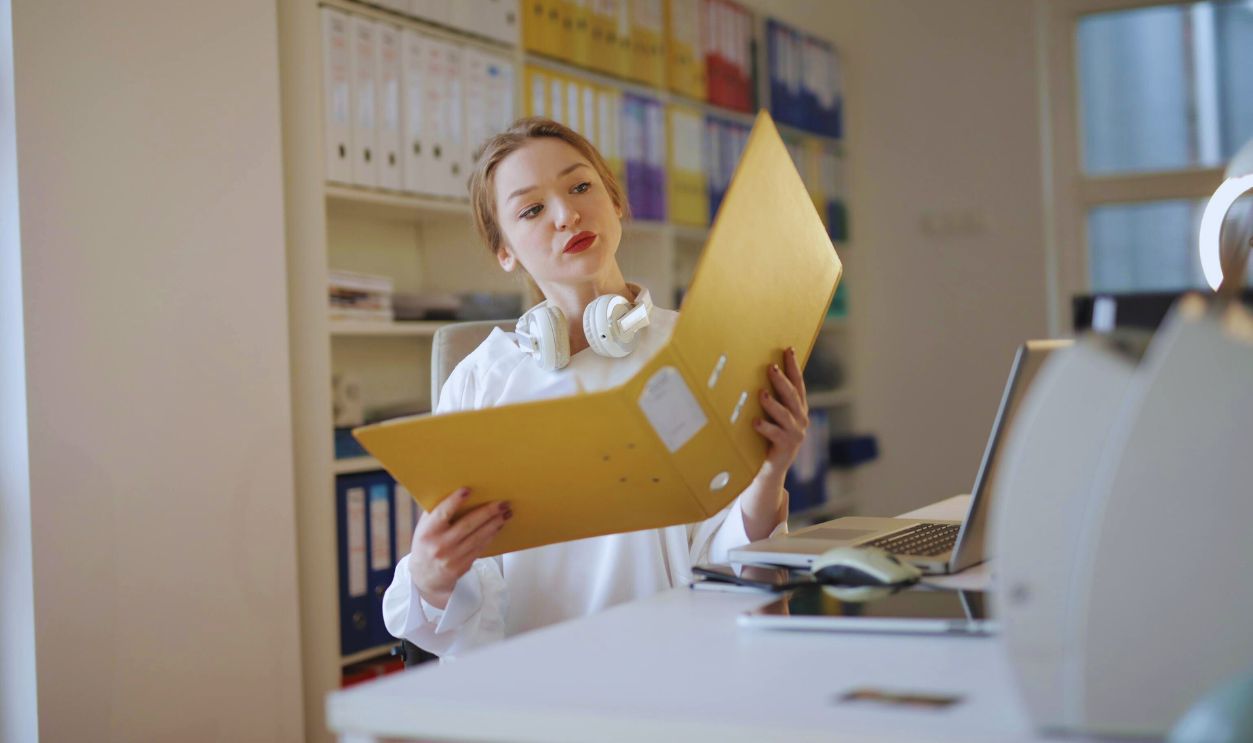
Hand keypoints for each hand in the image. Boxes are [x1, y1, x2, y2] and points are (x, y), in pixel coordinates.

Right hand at [407, 488, 510, 609]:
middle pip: (467, 525)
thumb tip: (455, 489)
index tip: (468, 489)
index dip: (454, 501)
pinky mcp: (462, 566)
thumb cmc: (426, 544)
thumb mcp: (424, 528)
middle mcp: (439, 545)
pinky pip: (480, 548)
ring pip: (478, 537)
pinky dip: (491, 536)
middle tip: (502, 503)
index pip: (442, 513)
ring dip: (494, 524)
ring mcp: (452, 558)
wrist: (425, 576)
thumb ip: (436, 512)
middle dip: (487, 512)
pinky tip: (498, 526)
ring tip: (506, 513)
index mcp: (427, 532)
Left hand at [754, 346, 808, 482]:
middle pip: (792, 396)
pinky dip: (766, 427)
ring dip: (772, 403)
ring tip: (761, 394)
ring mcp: (795, 434)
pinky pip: (775, 435)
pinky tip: (755, 422)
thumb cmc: (769, 438)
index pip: (798, 384)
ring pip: (785, 414)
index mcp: (798, 409)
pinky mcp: (786, 447)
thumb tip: (755, 375)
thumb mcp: (773, 416)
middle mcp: (800, 419)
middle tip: (771, 367)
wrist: (771, 469)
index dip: (794, 367)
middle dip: (782, 380)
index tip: (788, 350)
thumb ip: (771, 399)